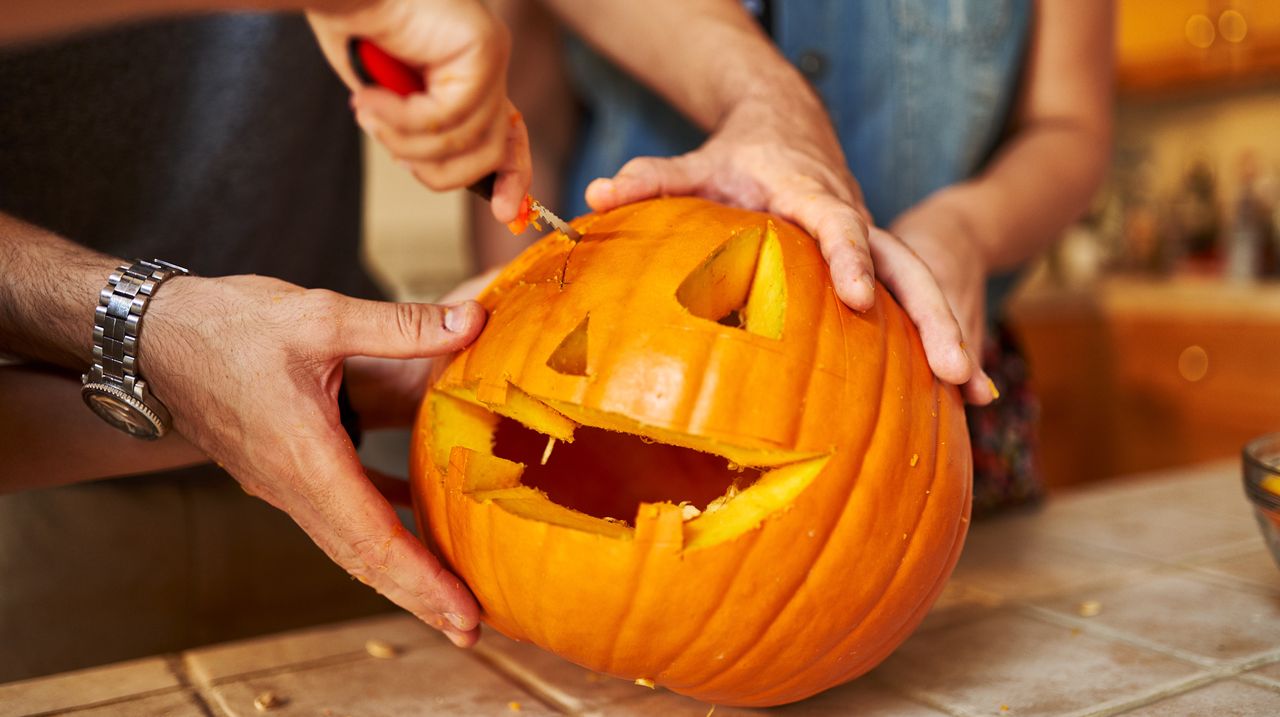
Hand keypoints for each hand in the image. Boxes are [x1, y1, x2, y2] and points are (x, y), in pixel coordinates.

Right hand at [141, 274, 486, 644]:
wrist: (150, 336)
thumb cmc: (227, 325)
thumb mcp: (320, 315)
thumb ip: (401, 325)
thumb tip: (474, 322)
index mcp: (306, 459)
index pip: (373, 539)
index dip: (424, 580)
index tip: (464, 614)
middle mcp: (293, 487)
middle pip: (365, 560)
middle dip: (420, 597)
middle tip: (471, 629)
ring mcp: (283, 484)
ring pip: (350, 544)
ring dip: (400, 572)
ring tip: (448, 596)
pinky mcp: (281, 471)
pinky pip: (336, 516)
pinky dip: (376, 529)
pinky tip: (411, 521)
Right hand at [308, 0, 531, 222]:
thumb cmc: (353, 27)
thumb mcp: (391, 97)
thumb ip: (423, 132)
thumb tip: (442, 173)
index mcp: (472, 74)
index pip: (508, 137)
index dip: (509, 178)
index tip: (505, 214)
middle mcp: (489, 63)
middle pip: (489, 152)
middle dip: (435, 169)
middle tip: (384, 144)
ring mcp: (490, 54)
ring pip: (467, 141)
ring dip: (407, 142)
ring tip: (367, 114)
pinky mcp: (482, 47)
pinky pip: (449, 116)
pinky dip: (402, 119)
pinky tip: (370, 100)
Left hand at [582, 94, 983, 397]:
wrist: (789, 129)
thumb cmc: (739, 155)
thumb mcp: (696, 163)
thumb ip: (653, 178)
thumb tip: (597, 195)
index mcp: (811, 191)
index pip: (836, 222)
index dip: (848, 257)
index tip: (858, 297)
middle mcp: (854, 217)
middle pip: (907, 263)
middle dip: (934, 316)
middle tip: (954, 370)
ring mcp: (871, 243)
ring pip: (923, 285)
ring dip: (950, 337)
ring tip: (975, 397)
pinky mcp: (875, 265)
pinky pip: (913, 302)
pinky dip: (937, 344)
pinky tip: (961, 399)